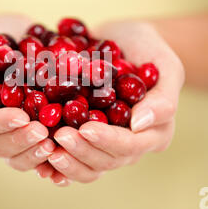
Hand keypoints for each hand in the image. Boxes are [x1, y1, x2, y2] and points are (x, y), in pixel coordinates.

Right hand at [0, 14, 60, 176]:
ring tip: (53, 144)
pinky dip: (47, 161)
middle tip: (43, 132)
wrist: (10, 38)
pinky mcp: (25, 140)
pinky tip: (61, 158)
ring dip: (35, 154)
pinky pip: (35, 156)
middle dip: (21, 140)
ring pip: (17, 157)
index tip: (21, 117)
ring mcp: (3, 139)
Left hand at [44, 21, 184, 183]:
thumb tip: (139, 125)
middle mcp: (130, 144)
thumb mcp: (167, 66)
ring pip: (87, 167)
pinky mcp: (86, 138)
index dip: (107, 140)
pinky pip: (72, 158)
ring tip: (46, 148)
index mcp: (154, 133)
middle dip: (81, 150)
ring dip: (67, 161)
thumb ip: (162, 98)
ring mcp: (106, 144)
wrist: (124, 41)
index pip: (129, 145)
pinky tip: (40, 163)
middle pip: (105, 161)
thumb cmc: (149, 50)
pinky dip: (56, 164)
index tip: (86, 128)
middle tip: (58, 136)